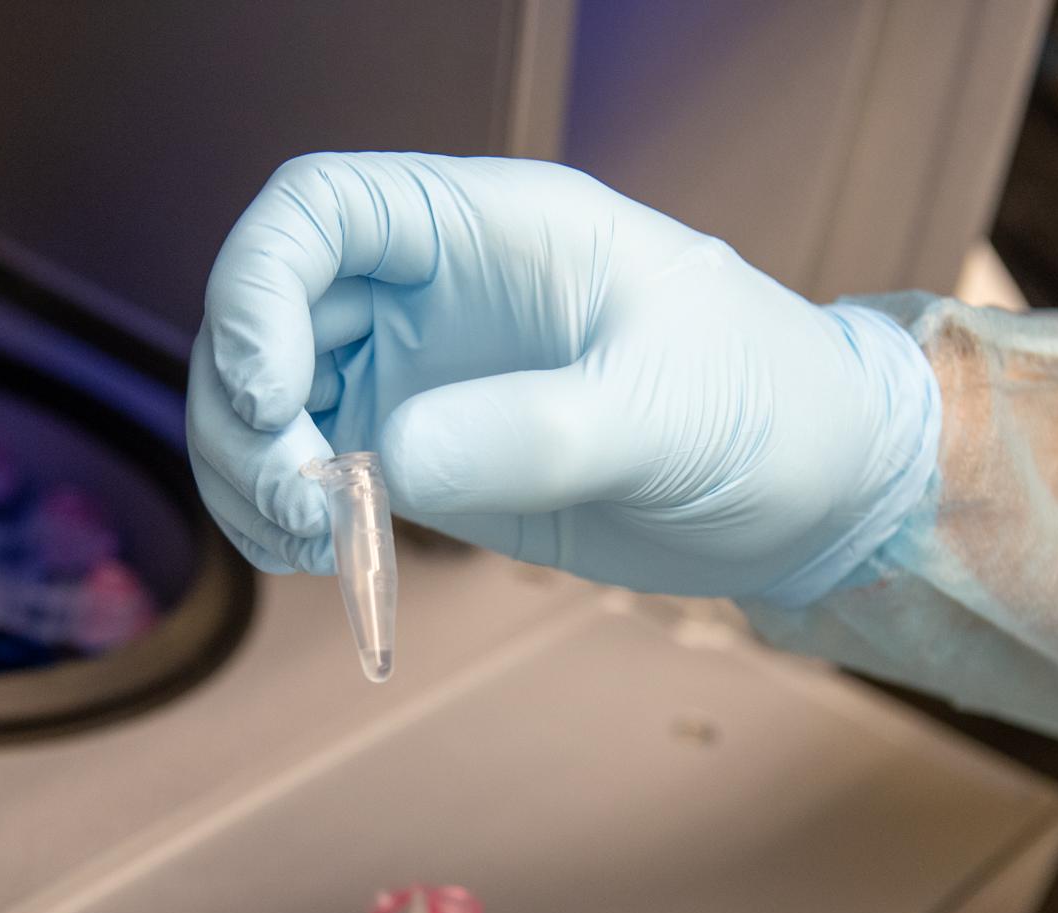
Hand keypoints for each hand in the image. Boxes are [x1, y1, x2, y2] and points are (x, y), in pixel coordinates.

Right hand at [188, 153, 938, 604]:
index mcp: (489, 229)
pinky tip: (324, 558)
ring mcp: (421, 375)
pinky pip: (314, 474)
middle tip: (297, 505)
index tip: (271, 392)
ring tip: (310, 543)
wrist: (811, 493)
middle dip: (247, 410)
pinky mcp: (427, 456)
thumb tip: (384, 459)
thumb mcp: (663, 414)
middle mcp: (433, 293)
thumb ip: (531, 432)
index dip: (257, 286)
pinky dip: (289, 517)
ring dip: (252, 473)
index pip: (318, 209)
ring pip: (272, 402)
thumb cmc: (765, 410)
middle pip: (267, 313)